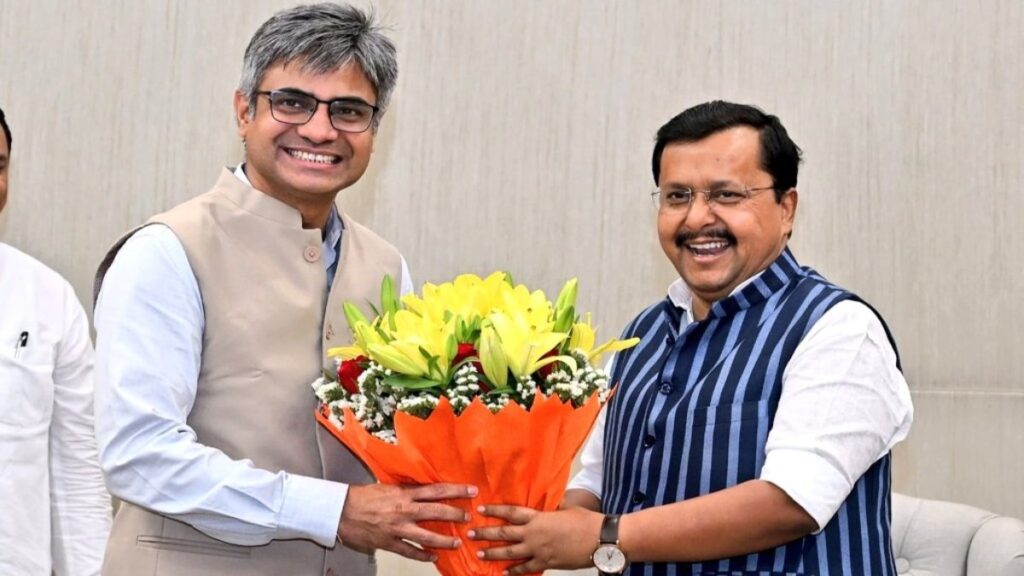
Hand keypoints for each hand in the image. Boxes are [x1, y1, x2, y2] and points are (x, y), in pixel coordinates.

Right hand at [337, 483, 476, 561]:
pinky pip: (409, 551)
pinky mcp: (388, 543)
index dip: (456, 490)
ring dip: (444, 541)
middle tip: (468, 518)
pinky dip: (422, 555)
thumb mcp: (387, 486)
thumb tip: (424, 489)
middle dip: (455, 515)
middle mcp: (404, 510)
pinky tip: (433, 557)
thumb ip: (406, 490)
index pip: (436, 490)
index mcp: (404, 493)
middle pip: (437, 512)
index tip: (471, 490)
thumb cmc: (362, 496)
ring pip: (427, 536)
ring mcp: (397, 528)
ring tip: (457, 543)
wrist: (340, 510)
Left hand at [471, 505, 601, 573]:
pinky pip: (525, 568)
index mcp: (539, 517)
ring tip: (479, 553)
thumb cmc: (586, 521)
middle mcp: (534, 533)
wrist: (599, 539)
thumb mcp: (567, 508)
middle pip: (505, 533)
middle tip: (471, 534)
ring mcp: (539, 550)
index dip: (495, 510)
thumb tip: (550, 503)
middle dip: (486, 533)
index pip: (512, 512)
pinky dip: (513, 571)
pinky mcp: (546, 563)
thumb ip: (553, 508)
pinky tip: (503, 573)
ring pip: (510, 552)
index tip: (481, 509)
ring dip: (493, 553)